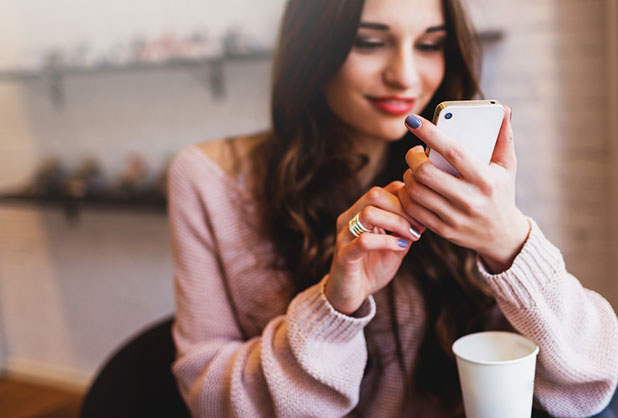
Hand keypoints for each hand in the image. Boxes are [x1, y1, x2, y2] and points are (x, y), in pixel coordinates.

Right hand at [325, 182, 425, 314]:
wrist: (351, 295)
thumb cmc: (372, 268)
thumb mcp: (395, 246)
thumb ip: (406, 230)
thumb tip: (427, 214)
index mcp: (360, 212)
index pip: (383, 189)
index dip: (406, 197)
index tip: (422, 215)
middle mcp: (349, 218)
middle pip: (375, 194)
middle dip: (403, 208)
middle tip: (417, 226)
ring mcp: (344, 236)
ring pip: (368, 213)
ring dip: (396, 222)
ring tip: (410, 236)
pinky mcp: (343, 255)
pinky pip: (364, 241)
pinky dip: (386, 241)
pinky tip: (399, 247)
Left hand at [401, 106, 529, 272]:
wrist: (502, 237)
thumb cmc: (501, 193)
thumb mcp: (507, 167)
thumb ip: (503, 139)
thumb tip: (504, 110)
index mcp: (485, 180)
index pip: (453, 151)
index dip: (430, 133)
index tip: (412, 120)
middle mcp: (470, 200)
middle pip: (426, 173)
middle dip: (413, 158)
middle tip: (415, 152)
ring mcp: (455, 217)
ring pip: (416, 191)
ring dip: (408, 176)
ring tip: (414, 170)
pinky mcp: (443, 230)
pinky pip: (414, 210)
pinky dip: (407, 195)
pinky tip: (412, 187)